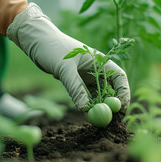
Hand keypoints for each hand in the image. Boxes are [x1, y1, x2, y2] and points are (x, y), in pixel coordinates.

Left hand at [7, 3, 129, 110]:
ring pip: (98, 93)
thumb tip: (85, 108)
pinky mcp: (77, 80)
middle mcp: (96, 68)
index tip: (121, 107)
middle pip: (111, 88)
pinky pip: (86, 95)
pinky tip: (86, 114)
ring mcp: (87, 75)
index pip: (119, 76)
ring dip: (99, 106)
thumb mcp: (64, 68)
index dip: (123, 92)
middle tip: (111, 119)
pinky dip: (88, 104)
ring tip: (97, 119)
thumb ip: (75, 88)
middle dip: (112, 103)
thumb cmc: (52, 48)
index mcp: (100, 60)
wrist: (37, 42)